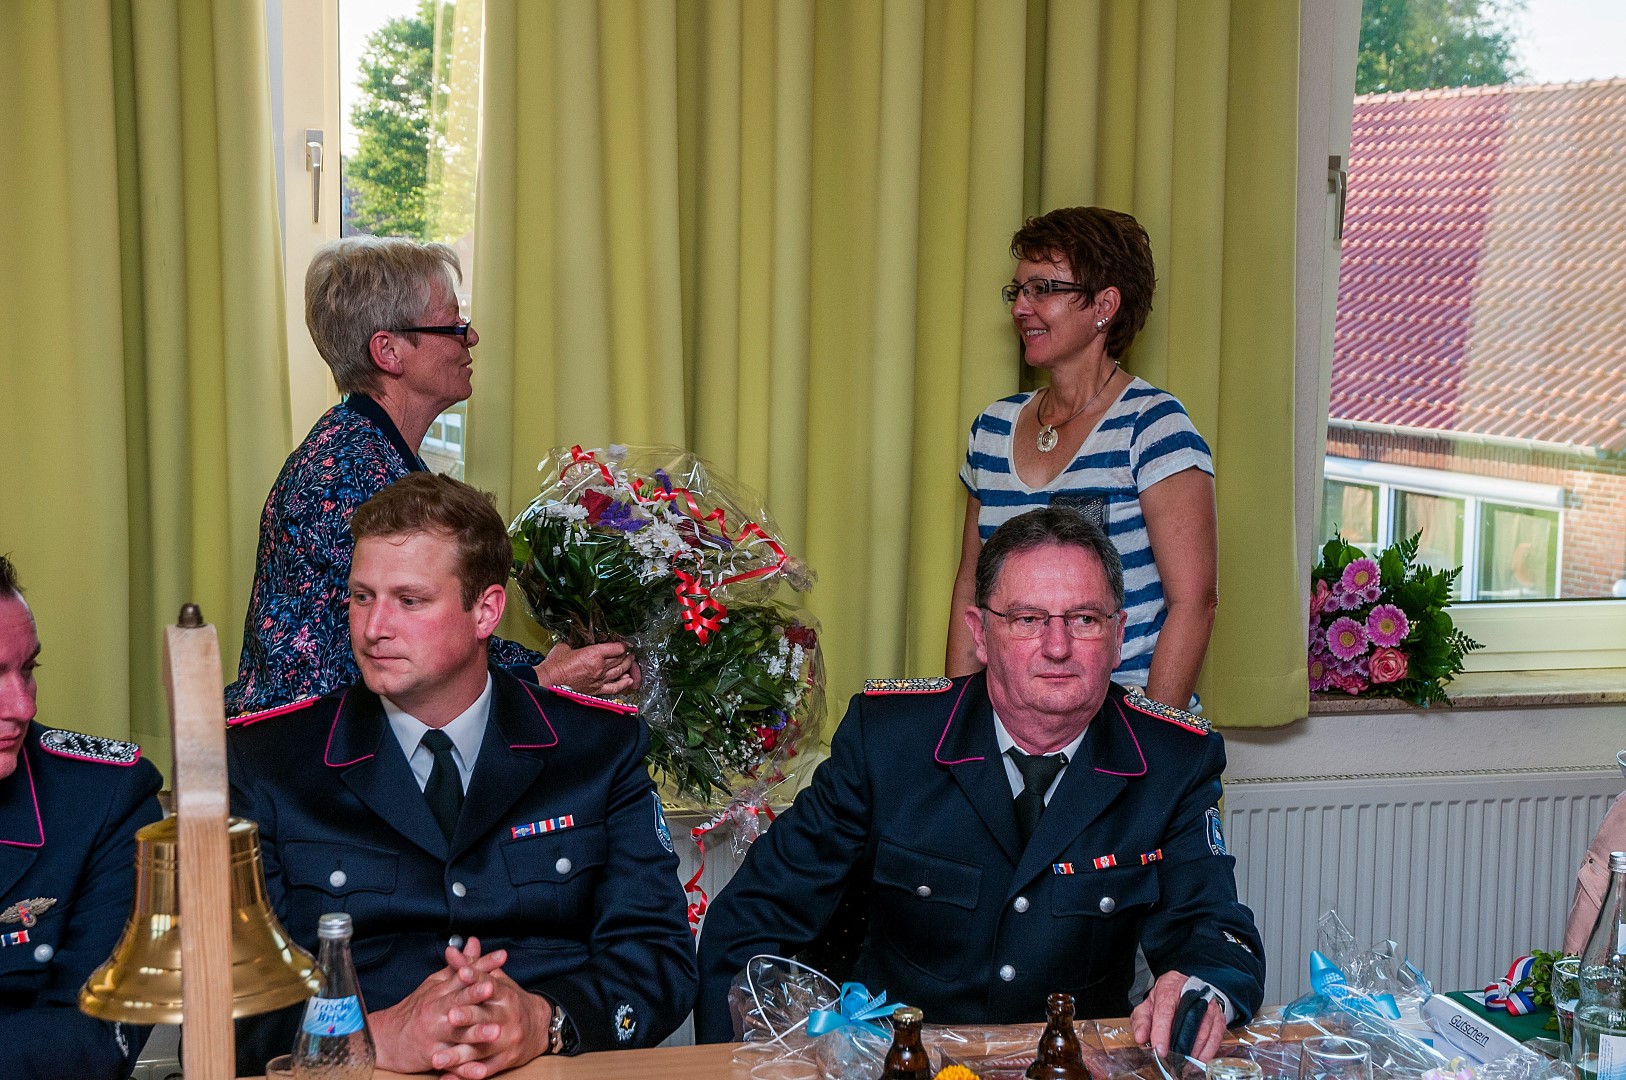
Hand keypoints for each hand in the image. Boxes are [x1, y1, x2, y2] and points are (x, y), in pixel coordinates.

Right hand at [367, 939, 508, 1074]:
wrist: (387, 1039)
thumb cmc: (417, 1009)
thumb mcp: (436, 983)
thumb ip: (459, 965)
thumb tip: (475, 943)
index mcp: (440, 991)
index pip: (463, 975)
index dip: (482, 966)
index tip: (501, 957)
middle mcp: (436, 1011)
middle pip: (458, 1000)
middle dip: (475, 994)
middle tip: (493, 988)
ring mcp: (434, 1034)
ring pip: (457, 1033)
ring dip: (476, 1033)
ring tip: (495, 1031)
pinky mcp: (432, 1056)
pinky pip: (451, 1062)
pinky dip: (465, 1068)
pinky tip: (480, 1070)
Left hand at [437, 947, 553, 1077]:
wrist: (540, 1027)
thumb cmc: (510, 1002)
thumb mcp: (496, 981)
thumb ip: (472, 967)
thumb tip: (451, 951)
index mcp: (506, 995)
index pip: (491, 983)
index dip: (476, 978)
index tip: (462, 973)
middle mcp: (509, 1017)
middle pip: (487, 1017)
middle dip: (469, 1017)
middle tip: (451, 1017)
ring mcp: (509, 1041)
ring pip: (482, 1049)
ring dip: (459, 1055)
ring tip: (437, 1059)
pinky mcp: (506, 1060)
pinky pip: (485, 1070)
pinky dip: (466, 1075)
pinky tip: (448, 1078)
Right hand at [535, 641, 640, 695]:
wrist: (547, 682)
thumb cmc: (554, 665)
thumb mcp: (565, 647)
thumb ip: (575, 644)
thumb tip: (576, 643)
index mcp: (594, 654)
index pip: (616, 648)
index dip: (623, 645)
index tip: (625, 644)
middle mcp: (600, 667)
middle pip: (620, 660)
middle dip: (626, 655)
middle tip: (629, 653)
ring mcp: (599, 680)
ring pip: (620, 672)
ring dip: (627, 667)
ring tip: (631, 662)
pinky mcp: (596, 690)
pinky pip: (615, 688)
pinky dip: (623, 684)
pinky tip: (628, 681)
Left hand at [1131, 970, 1226, 1061]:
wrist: (1185, 990)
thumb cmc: (1164, 1000)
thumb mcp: (1147, 1006)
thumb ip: (1141, 1021)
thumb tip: (1140, 1038)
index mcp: (1169, 986)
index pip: (1165, 1009)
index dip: (1162, 1031)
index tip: (1160, 1049)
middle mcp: (1191, 991)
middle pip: (1187, 1020)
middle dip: (1180, 1045)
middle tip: (1172, 1061)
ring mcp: (1208, 1003)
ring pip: (1204, 1030)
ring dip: (1194, 1051)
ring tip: (1183, 1064)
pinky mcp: (1219, 1015)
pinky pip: (1216, 1036)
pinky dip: (1207, 1052)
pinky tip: (1197, 1060)